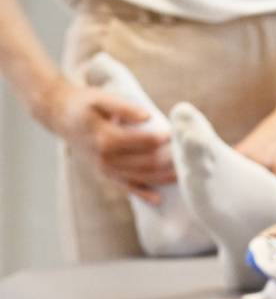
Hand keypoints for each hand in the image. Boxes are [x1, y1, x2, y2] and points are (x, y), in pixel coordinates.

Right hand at [43, 73, 174, 200]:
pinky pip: (125, 187)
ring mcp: (104, 168)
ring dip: (163, 177)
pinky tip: (158, 199)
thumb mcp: (102, 98)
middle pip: (146, 162)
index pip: (145, 143)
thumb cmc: (85, 103)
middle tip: (191, 157)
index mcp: (106, 138)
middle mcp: (105, 158)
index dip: (165, 139)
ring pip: (140, 177)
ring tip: (186, 174)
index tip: (181, 135)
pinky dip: (142, 193)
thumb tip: (148, 117)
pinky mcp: (104, 173)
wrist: (61, 116)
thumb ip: (125, 108)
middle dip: (170, 160)